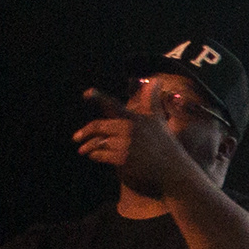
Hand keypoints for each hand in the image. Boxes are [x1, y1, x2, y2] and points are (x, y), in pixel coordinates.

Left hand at [75, 89, 202, 196]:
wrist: (171, 168)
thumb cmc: (164, 141)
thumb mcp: (158, 118)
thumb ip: (152, 99)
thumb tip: (156, 79)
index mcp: (133, 118)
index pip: (112, 104)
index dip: (98, 97)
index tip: (86, 93)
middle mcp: (128, 129)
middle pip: (98, 126)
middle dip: (85, 132)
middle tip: (76, 137)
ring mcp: (125, 145)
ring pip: (98, 142)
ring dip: (89, 146)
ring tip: (83, 149)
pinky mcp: (122, 159)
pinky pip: (102, 155)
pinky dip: (96, 155)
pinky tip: (94, 156)